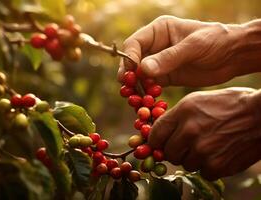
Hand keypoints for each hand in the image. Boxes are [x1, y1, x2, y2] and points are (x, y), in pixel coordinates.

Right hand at [118, 16, 260, 86]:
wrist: (233, 55)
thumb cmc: (215, 41)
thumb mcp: (193, 46)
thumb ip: (169, 57)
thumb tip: (143, 70)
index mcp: (159, 31)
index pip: (135, 43)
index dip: (129, 58)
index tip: (130, 73)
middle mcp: (155, 46)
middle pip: (133, 61)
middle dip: (128, 75)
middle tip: (126, 89)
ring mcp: (159, 63)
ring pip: (139, 76)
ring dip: (135, 87)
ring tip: (135, 99)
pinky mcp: (165, 77)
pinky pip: (150, 86)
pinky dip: (147, 95)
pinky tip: (147, 103)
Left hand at [148, 87, 260, 179]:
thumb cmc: (229, 104)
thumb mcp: (197, 101)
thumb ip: (174, 117)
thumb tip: (157, 133)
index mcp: (183, 112)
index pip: (154, 135)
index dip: (155, 140)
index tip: (159, 142)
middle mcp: (190, 132)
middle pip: (168, 153)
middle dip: (174, 150)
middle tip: (186, 144)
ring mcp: (203, 151)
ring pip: (184, 164)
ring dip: (192, 158)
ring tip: (207, 145)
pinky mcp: (217, 166)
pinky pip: (202, 172)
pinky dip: (208, 166)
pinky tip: (218, 153)